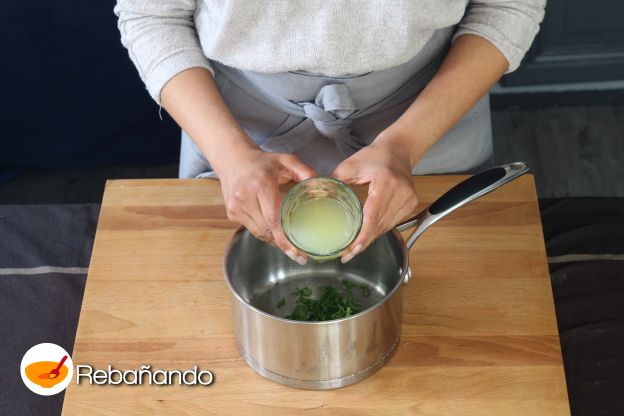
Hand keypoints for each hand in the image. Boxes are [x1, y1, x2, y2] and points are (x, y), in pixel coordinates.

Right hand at [215, 146, 316, 264]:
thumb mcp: (286, 160)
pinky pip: (252, 230)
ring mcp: (236, 207)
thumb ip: (306, 171)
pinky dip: (265, 233)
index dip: (285, 239)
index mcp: (261, 185)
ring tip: (291, 248)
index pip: (273, 219)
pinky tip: (276, 234)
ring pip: (259, 233)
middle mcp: (245, 198)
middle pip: (266, 230)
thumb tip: (323, 185)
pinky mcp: (231, 213)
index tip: (298, 252)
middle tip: (301, 255)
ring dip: (275, 241)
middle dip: (284, 245)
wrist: (232, 158)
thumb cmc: (263, 161)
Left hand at [332, 140, 418, 262]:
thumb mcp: (350, 165)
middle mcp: (401, 193)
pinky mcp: (411, 204)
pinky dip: (378, 229)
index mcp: (387, 183)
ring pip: (386, 227)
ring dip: (370, 238)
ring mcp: (409, 200)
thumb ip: (335, 182)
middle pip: (379, 226)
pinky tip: (366, 235)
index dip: (362, 237)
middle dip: (362, 242)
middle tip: (346, 254)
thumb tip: (318, 197)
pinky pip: (392, 223)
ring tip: (353, 248)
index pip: (373, 217)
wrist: (399, 150)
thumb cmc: (374, 156)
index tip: (349, 250)